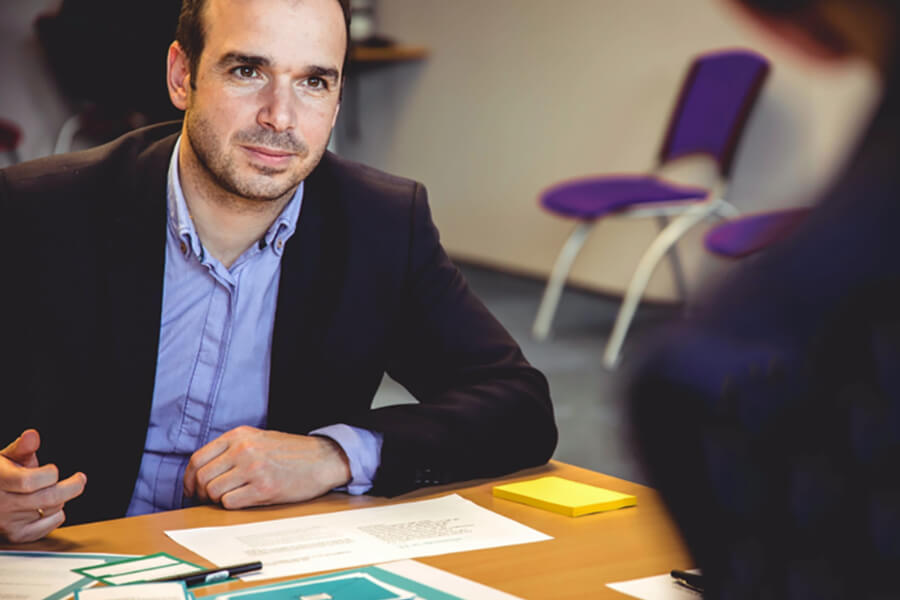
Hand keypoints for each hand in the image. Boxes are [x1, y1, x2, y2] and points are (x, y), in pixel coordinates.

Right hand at [0, 429, 86, 542]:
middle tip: (80, 479)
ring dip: (60, 499)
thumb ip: (21, 448)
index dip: (47, 475)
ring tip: (53, 490)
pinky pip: (47, 528)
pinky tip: (51, 507)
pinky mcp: (16, 535)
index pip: (28, 482)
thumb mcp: (4, 459)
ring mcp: (9, 522)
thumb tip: (32, 435)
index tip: (53, 469)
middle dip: (71, 487)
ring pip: (49, 510)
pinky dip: (56, 516)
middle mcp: (2, 504)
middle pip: (46, 499)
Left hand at [183, 426, 350, 508]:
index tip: (192, 489)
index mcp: (239, 435)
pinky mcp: (263, 488)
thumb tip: (203, 472)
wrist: (324, 459)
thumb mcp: (259, 439)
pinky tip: (245, 500)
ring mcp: (253, 468)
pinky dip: (232, 505)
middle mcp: (243, 449)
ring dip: (217, 500)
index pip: (197, 459)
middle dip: (200, 493)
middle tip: (208, 499)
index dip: (189, 479)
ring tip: (231, 498)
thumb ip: (232, 449)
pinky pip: (230, 503)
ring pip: (213, 492)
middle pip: (202, 477)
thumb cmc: (292, 453)